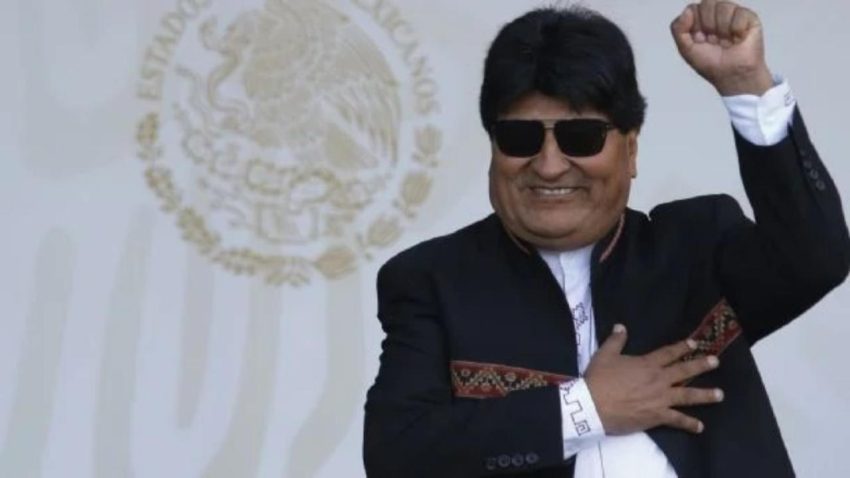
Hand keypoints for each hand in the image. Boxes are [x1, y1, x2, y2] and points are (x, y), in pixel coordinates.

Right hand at [585, 324, 723, 434]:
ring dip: (705, 394)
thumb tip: (621, 326)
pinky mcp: (657, 416)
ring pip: (687, 395)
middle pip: (684, 371)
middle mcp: (658, 380)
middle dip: (701, 366)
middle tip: (715, 362)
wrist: (593, 405)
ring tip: (720, 394)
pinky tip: (700, 427)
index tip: (695, 343)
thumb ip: (615, 340)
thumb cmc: (599, 379)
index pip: (668, 353)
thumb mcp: (604, 355)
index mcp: (647, 364)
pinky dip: (689, 424)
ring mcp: (660, 399)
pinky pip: (677, 420)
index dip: (682, 347)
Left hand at [671, 0, 773, 95]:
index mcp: (700, 20)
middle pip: (707, 3)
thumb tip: (687, 11)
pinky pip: (740, 13)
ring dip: (723, 29)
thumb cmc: (711, 64)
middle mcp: (716, 14)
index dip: (695, 25)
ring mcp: (733, 14)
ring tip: (727, 41)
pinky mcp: (749, 17)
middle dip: (709, 25)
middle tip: (714, 41)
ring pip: (723, 6)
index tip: (699, 40)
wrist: (732, 76)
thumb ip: (678, 29)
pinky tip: (738, 39)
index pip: (692, 8)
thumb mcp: (686, 49)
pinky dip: (737, 30)